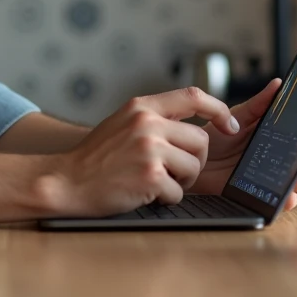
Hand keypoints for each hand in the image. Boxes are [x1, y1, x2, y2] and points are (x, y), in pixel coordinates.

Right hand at [43, 88, 240, 216]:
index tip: (229, 126)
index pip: (194, 96)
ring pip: (193, 167)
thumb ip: (152, 118)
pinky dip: (166, 199)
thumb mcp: (122, 122)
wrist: (66, 181)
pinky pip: (178, 192)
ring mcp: (149, 149)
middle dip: (193, 161)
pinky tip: (145, 195)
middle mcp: (147, 123)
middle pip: (201, 140)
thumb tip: (190, 122)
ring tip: (156, 183)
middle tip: (173, 172)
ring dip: (180, 182)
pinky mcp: (150, 176)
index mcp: (142, 106)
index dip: (218, 110)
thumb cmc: (96, 157)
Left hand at [189, 79, 296, 211]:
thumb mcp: (239, 116)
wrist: (196, 158)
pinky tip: (290, 194)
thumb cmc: (218, 137)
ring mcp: (276, 175)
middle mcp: (285, 155)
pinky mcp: (265, 193)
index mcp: (283, 133)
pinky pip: (283, 199)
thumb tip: (278, 84)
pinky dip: (290, 198)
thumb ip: (260, 104)